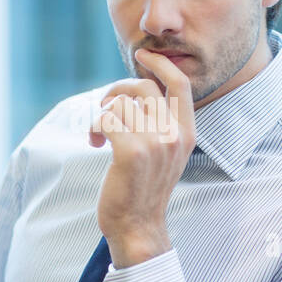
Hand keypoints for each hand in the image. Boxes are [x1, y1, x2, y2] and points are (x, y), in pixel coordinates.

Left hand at [89, 49, 196, 267]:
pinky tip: (95, 142)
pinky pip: (106, 118)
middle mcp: (174, 135)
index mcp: (186, 133)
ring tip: (99, 134)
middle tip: (105, 104)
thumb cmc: (144, 189)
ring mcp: (154, 143)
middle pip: (143, 86)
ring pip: (120, 103)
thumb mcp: (165, 154)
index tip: (142, 55)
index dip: (160, 63)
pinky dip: (95, 126)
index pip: (180, 83)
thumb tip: (138, 90)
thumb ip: (161, 124)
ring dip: (102, 113)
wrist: (137, 226)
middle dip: (118, 88)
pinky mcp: (130, 152)